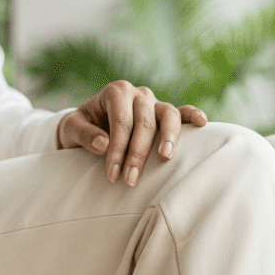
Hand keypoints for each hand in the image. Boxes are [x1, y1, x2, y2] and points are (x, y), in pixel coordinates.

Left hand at [57, 80, 207, 186]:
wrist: (90, 126)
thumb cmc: (82, 129)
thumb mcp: (72, 129)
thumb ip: (84, 134)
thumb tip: (103, 144)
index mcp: (116, 92)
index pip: (122, 121)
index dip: (118, 149)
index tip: (112, 176)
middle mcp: (138, 95)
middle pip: (145, 122)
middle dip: (138, 153)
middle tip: (130, 181)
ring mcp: (154, 104)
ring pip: (168, 115)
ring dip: (168, 137)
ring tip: (165, 158)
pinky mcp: (164, 116)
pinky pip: (182, 113)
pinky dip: (192, 116)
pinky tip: (201, 123)